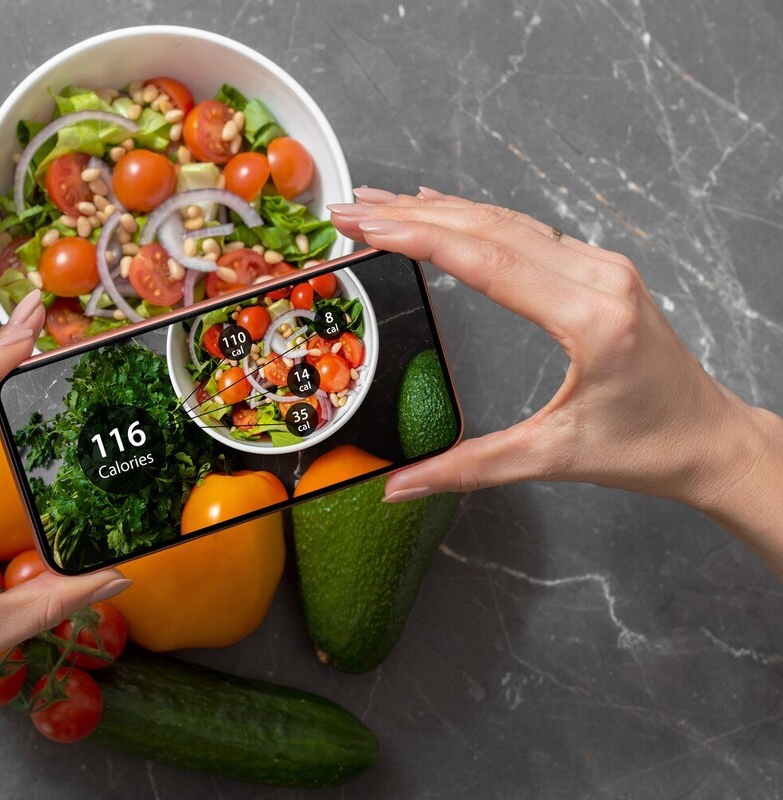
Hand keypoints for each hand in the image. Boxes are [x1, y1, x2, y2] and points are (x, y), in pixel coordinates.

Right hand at [329, 188, 782, 571]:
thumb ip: (468, 468)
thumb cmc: (646, 448)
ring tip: (378, 206)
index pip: (488, 262)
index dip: (419, 239)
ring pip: (507, 222)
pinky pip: (527, 231)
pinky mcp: (601, 270)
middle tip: (351, 209)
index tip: (367, 225)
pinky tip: (441, 209)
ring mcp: (603, 267)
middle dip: (412, 215)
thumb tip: (397, 487)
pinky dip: (474, 219)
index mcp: (590, 319)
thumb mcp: (552, 459)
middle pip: (490, 229)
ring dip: (438, 210)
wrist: (710, 438)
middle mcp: (600, 278)